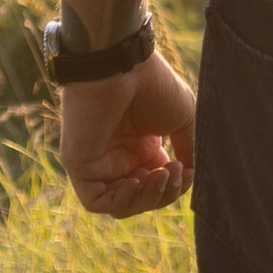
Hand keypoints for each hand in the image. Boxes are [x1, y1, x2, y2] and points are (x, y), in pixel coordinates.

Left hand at [60, 51, 196, 217]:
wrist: (123, 67)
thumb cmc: (153, 86)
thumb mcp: (184, 119)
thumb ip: (189, 149)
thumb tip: (193, 176)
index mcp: (141, 146)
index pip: (157, 184)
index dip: (175, 187)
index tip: (188, 171)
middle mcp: (119, 156)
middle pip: (141, 198)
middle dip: (164, 194)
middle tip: (175, 171)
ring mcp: (98, 162)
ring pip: (121, 204)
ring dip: (146, 198)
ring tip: (161, 174)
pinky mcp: (80, 165)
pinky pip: (96, 201)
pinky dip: (120, 201)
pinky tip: (136, 181)